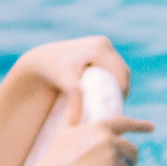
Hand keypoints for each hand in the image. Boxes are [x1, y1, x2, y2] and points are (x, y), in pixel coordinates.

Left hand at [16, 35, 131, 103]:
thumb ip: (74, 98)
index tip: (116, 108)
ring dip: (120, 84)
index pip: (120, 74)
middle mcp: (103, 43)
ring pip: (120, 68)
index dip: (122, 92)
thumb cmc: (53, 70)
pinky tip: (110, 91)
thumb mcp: (65, 82)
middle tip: (115, 106)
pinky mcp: (100, 47)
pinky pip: (114, 65)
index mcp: (99, 48)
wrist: (43, 58)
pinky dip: (115, 78)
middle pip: (123, 70)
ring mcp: (102, 43)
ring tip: (113, 100)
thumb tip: (77, 122)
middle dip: (122, 89)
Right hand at [41, 117, 148, 165]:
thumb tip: (75, 87)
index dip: (140, 125)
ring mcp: (111, 160)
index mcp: (100, 127)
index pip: (126, 124)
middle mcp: (109, 141)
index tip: (152, 127)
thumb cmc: (55, 156)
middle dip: (131, 161)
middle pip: (132, 151)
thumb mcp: (64, 130)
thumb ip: (73, 110)